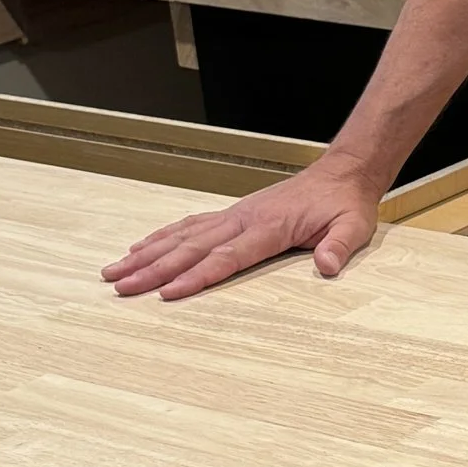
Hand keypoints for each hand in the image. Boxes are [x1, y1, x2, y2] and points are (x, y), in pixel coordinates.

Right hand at [103, 156, 382, 301]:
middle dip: (153, 270)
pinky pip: (189, 225)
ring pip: (181, 236)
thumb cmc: (345, 204)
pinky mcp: (232, 213)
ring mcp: (233, 215)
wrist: (342, 173)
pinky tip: (140, 246)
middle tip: (120, 286)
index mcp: (268, 228)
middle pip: (191, 248)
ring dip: (147, 254)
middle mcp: (242, 219)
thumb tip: (327, 266)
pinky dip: (162, 236)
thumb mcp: (353, 227)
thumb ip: (338, 246)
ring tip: (114, 270)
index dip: (196, 277)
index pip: (225, 258)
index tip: (166, 293)